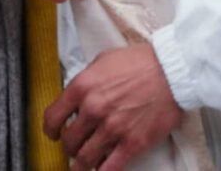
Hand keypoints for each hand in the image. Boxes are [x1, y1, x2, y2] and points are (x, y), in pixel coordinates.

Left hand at [43, 44, 182, 168]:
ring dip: (82, 163)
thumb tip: (76, 96)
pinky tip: (101, 168)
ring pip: (84, 159)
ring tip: (84, 160)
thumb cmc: (140, 62)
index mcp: (83, 86)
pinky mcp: (132, 143)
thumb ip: (86, 80)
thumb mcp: (102, 61)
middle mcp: (94, 108)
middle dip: (69, 146)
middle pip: (69, 142)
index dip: (50, 130)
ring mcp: (112, 128)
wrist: (170, 71)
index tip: (54, 133)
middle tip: (74, 145)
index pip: (53, 117)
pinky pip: (109, 169)